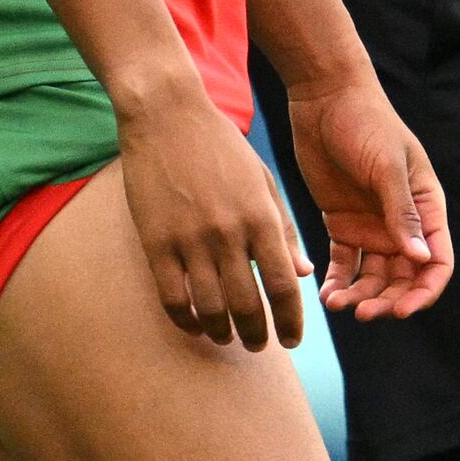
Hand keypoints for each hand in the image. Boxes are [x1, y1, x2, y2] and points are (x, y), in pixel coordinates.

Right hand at [117, 80, 311, 347]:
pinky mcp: (156, 241)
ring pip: (210, 308)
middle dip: (257, 335)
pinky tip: (194, 323)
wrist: (166, 114)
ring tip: (227, 338)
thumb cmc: (220, 146)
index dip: (290, 322)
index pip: (284, 286)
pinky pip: (172, 296)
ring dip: (222, 332)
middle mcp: (229, 233)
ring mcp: (190, 239)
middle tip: (260, 346)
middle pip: (248, 305)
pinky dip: (186, 319)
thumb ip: (283, 229)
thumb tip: (303, 274)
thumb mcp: (263, 181)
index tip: (292, 341)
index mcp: (261, 217)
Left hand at [280, 71, 452, 321]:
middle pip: (404, 277)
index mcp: (426, 207)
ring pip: (373, 276)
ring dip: (360, 295)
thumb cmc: (365, 122)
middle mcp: (402, 221)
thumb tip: (420, 259)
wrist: (325, 97)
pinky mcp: (342, 223)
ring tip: (337, 304)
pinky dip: (338, 281)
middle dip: (388, 300)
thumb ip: (401, 211)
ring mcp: (372, 224)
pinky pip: (344, 263)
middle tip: (363, 313)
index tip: (401, 311)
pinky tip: (326, 294)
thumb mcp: (387, 165)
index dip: (424, 291)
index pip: (436, 261)